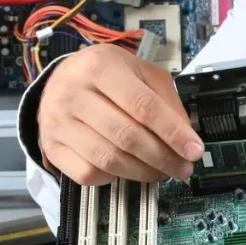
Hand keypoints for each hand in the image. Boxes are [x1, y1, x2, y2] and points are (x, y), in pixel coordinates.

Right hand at [37, 44, 203, 184]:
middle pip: (127, 136)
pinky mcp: (52, 148)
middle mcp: (74, 93)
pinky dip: (113, 178)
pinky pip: (88, 174)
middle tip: (183, 167)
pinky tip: (126, 168)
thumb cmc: (105, 75)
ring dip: (143, 172)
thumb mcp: (139, 70)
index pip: (143, 105)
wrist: (59, 81)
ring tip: (161, 171)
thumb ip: (165, 98)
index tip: (193, 150)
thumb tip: (185, 135)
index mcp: (100, 67)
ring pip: (109, 160)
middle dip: (163, 157)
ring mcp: (59, 123)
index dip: (172, 131)